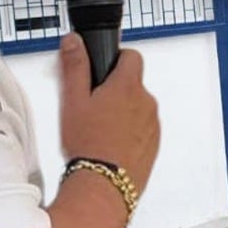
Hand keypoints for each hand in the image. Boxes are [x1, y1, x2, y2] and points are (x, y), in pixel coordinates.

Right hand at [57, 33, 159, 196]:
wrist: (103, 186)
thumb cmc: (88, 145)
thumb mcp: (73, 101)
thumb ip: (75, 66)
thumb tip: (74, 41)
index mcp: (128, 86)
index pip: (132, 55)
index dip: (116, 59)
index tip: (103, 70)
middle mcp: (147, 102)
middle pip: (133, 83)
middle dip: (115, 89)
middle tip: (92, 106)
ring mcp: (153, 124)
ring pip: (137, 107)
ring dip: (123, 112)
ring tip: (99, 129)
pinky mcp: (154, 144)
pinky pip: (142, 129)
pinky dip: (129, 132)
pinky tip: (110, 144)